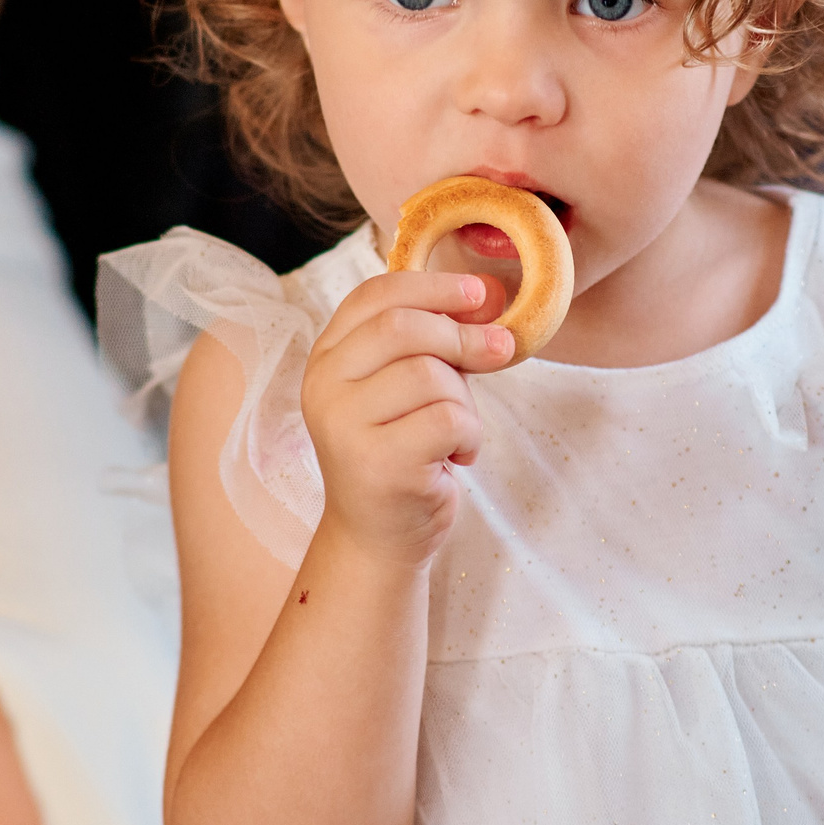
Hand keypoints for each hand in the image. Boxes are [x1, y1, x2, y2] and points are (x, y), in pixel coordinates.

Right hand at [299, 271, 511, 566]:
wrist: (379, 538)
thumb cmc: (402, 453)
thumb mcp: (407, 388)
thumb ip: (434, 343)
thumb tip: (490, 299)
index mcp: (327, 358)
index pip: (374, 296)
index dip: (434, 286)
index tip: (481, 294)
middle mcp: (323, 386)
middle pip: (404, 327)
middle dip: (462, 336)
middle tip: (500, 350)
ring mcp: (344, 426)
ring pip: (431, 375)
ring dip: (465, 399)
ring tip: (457, 430)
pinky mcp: (377, 464)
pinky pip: (448, 419)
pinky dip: (470, 434)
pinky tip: (459, 456)